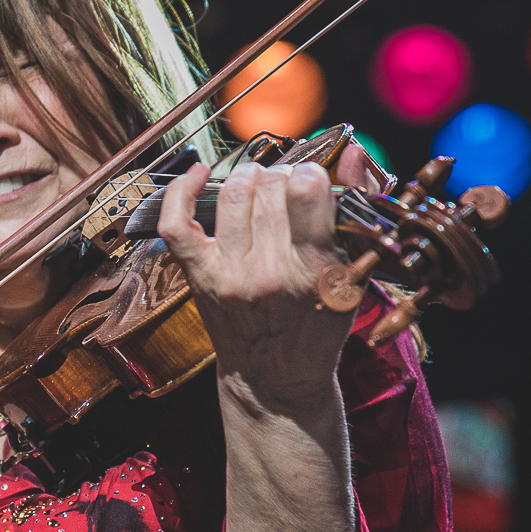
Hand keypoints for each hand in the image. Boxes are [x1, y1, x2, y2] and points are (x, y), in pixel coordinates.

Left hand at [157, 148, 372, 531]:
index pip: (306, 193)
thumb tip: (353, 151)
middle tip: (288, 186)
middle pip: (268, 189)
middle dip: (282, 177)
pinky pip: (177, 223)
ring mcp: (227, 276)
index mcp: (315, 273)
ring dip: (247, 178)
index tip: (312, 175)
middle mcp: (267, 273)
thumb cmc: (317, 324)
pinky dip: (181, 191)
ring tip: (259, 183)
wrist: (273, 379)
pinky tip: (198, 171)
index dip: (309, 172)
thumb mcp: (352, 275)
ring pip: (230, 195)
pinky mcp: (197, 278)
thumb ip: (353, 209)